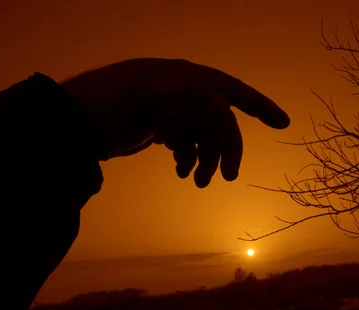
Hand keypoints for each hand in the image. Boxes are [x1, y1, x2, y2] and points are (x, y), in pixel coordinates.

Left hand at [61, 58, 289, 187]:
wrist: (75, 122)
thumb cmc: (110, 105)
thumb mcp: (147, 98)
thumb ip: (186, 97)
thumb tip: (224, 104)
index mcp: (186, 79)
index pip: (232, 90)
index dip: (260, 106)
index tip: (282, 123)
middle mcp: (183, 92)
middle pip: (220, 122)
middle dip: (226, 150)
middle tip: (226, 178)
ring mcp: (172, 110)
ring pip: (204, 136)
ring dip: (205, 159)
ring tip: (195, 181)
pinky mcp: (160, 126)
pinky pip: (187, 142)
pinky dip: (188, 158)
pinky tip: (180, 170)